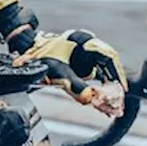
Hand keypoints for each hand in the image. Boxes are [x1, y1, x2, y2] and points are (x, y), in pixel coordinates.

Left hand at [13, 29, 127, 115]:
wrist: (25, 57)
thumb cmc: (40, 57)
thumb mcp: (57, 72)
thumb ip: (73, 85)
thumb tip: (89, 99)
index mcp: (85, 41)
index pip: (109, 56)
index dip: (118, 72)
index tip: (121, 87)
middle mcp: (87, 47)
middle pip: (108, 66)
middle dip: (113, 83)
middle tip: (118, 100)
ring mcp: (84, 56)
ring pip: (102, 72)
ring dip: (106, 88)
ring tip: (111, 104)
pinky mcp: (80, 66)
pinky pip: (93, 77)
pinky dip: (97, 89)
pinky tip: (101, 101)